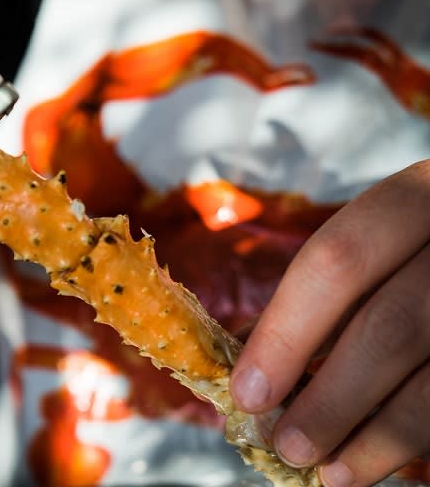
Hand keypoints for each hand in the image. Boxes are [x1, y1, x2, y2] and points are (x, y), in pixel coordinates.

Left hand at [230, 159, 429, 485]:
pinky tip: (379, 461)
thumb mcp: (378, 248)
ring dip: (378, 436)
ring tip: (331, 472)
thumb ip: (322, 299)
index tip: (248, 393)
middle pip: (391, 325)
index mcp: (415, 200)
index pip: (338, 260)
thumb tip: (252, 374)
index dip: (286, 332)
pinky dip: (416, 438)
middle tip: (288, 445)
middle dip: (331, 397)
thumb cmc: (414, 253)